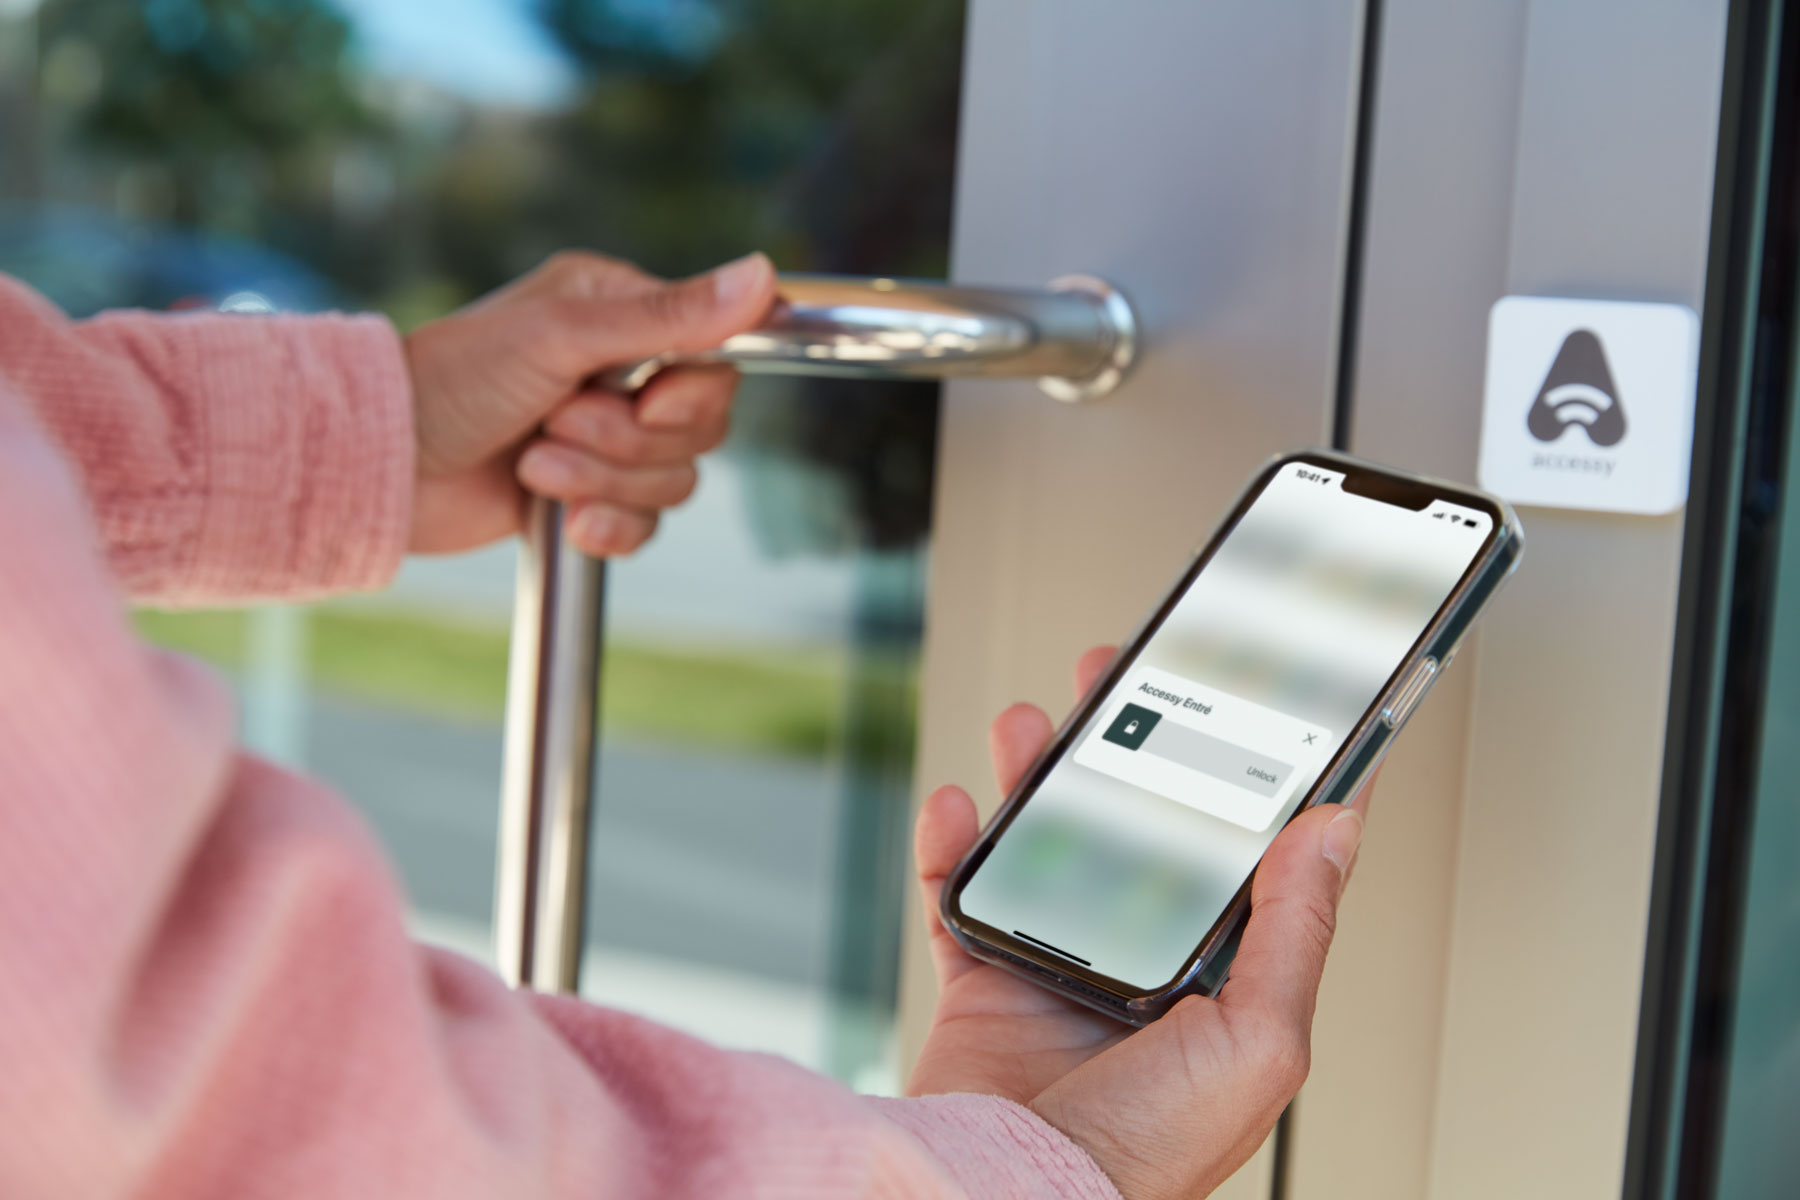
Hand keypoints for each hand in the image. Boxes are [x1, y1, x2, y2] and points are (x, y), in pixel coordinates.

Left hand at [402, 250, 776, 554]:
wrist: (382, 466)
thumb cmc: (452, 380)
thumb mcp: (561, 336)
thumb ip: (667, 316)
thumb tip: (762, 274)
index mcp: (618, 311)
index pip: (714, 359)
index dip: (688, 398)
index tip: (644, 407)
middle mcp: (620, 370)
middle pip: (700, 428)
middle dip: (627, 444)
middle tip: (557, 424)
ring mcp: (605, 435)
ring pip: (675, 481)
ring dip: (601, 482)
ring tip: (534, 464)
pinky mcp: (589, 493)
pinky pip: (646, 524)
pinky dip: (607, 527)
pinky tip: (560, 517)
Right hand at [910, 647, 1370, 1199]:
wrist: (1018, 1198)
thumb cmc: (1149, 1152)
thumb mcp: (1258, 1040)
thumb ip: (1295, 932)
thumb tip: (1336, 831)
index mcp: (1216, 980)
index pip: (1237, 856)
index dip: (1236, 776)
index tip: (1238, 706)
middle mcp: (1138, 968)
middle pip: (1132, 829)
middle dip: (1124, 751)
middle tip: (1122, 682)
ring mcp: (1058, 971)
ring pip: (1047, 846)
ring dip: (1038, 778)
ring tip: (1035, 725)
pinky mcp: (986, 985)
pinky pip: (961, 896)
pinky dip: (954, 846)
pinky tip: (961, 805)